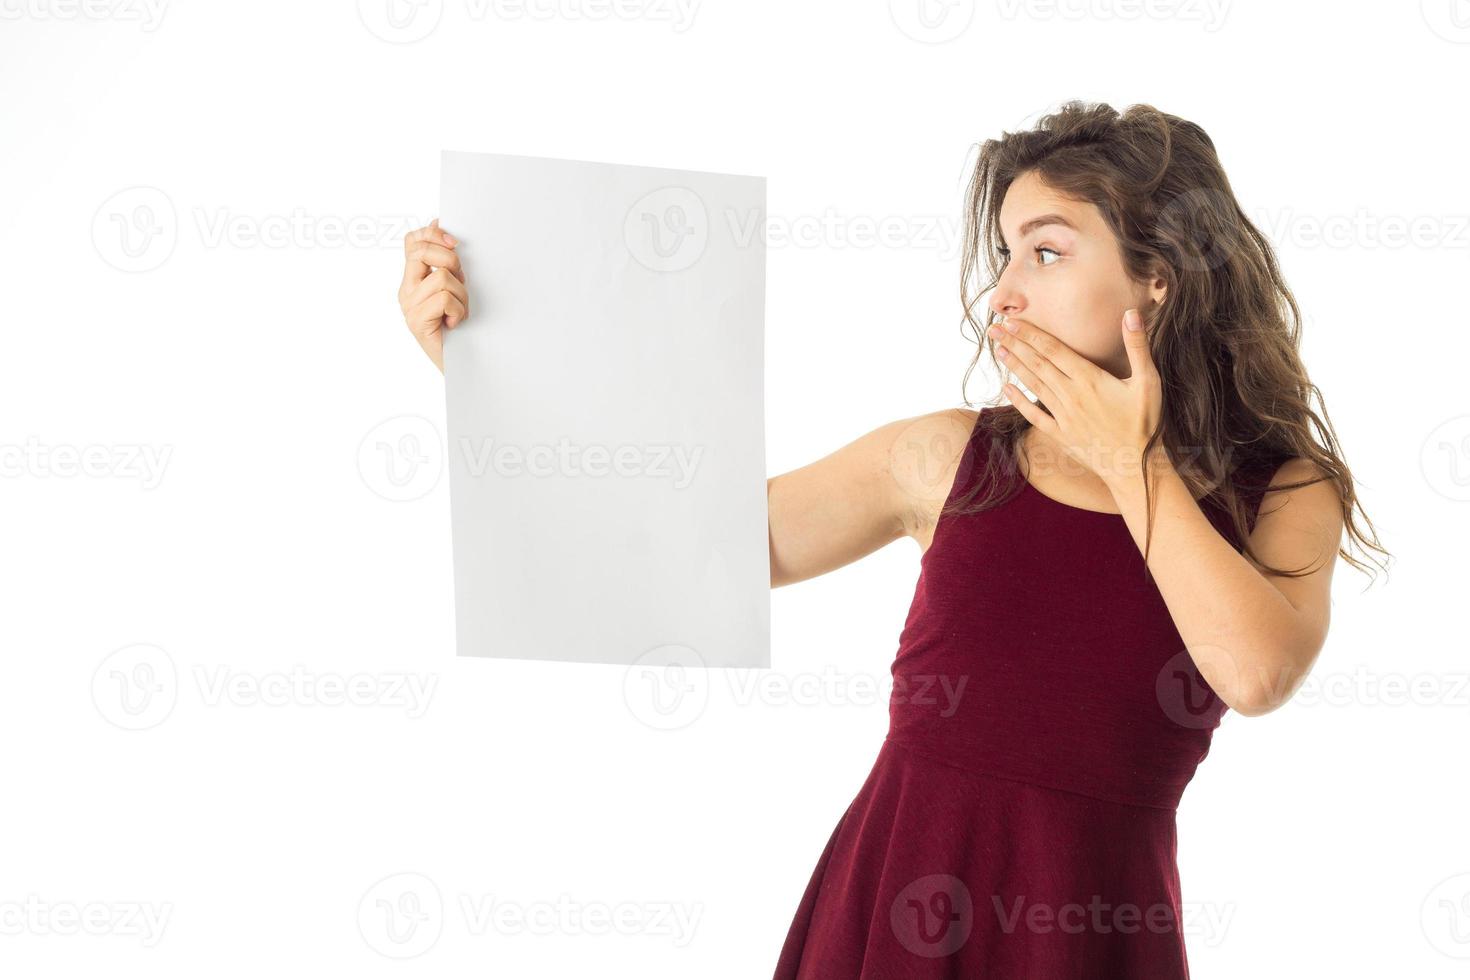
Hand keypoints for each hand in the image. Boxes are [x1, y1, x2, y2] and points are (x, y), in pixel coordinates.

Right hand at [398, 218, 466, 372]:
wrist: (461, 364)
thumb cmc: (460, 327)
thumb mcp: (454, 288)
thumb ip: (445, 262)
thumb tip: (438, 224)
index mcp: (413, 279)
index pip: (411, 241)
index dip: (431, 234)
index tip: (454, 242)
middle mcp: (406, 291)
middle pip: (422, 252)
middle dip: (450, 260)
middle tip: (461, 280)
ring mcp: (409, 306)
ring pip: (441, 277)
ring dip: (461, 295)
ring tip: (459, 312)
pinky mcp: (416, 321)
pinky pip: (444, 298)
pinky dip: (458, 310)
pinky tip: (455, 323)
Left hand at [988, 309, 1163, 487]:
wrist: (1137, 466)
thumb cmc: (1146, 422)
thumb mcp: (1149, 381)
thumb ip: (1137, 346)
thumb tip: (1131, 314)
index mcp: (1090, 379)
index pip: (1053, 350)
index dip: (1031, 334)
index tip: (1012, 321)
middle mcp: (1071, 395)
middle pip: (1038, 364)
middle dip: (1015, 344)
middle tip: (994, 328)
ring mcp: (1064, 416)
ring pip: (1034, 385)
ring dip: (1014, 366)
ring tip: (998, 350)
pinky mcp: (1061, 435)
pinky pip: (1035, 416)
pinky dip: (1019, 402)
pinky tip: (1006, 389)